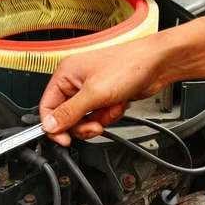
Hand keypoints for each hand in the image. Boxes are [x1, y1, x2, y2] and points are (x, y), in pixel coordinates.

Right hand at [39, 37, 169, 145]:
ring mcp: (91, 89)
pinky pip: (99, 116)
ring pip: (85, 119)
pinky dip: (110, 114)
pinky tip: (119, 103)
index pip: (47, 107)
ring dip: (101, 118)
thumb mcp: (94, 94)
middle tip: (95, 125)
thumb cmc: (128, 65)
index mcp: (66, 74)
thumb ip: (69, 113)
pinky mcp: (105, 96)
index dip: (54, 126)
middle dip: (84, 123)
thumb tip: (49, 125)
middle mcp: (76, 81)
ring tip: (112, 106)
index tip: (64, 139)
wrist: (156, 65)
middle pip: (67, 117)